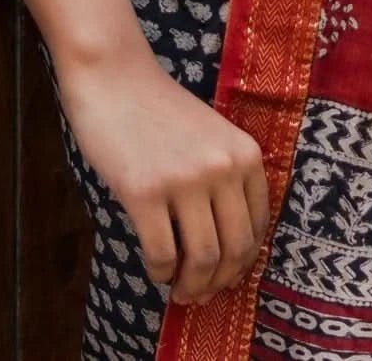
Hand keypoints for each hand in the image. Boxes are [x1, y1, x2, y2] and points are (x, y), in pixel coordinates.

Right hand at [54, 45, 270, 305]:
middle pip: (233, 251)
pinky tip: (154, 269)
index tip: (225, 277)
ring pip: (202, 260)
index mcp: (245, 154)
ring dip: (190, 286)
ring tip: (178, 290)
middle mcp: (222, 168)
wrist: (115, 78)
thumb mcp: (211, 138)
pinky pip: (162, 255)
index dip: (242, 264)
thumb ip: (224, 181)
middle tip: (199, 294)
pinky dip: (160, 273)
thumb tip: (226, 255)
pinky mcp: (144, 192)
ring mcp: (184, 180)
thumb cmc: (160, 111)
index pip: (256, 229)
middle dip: (217, 283)